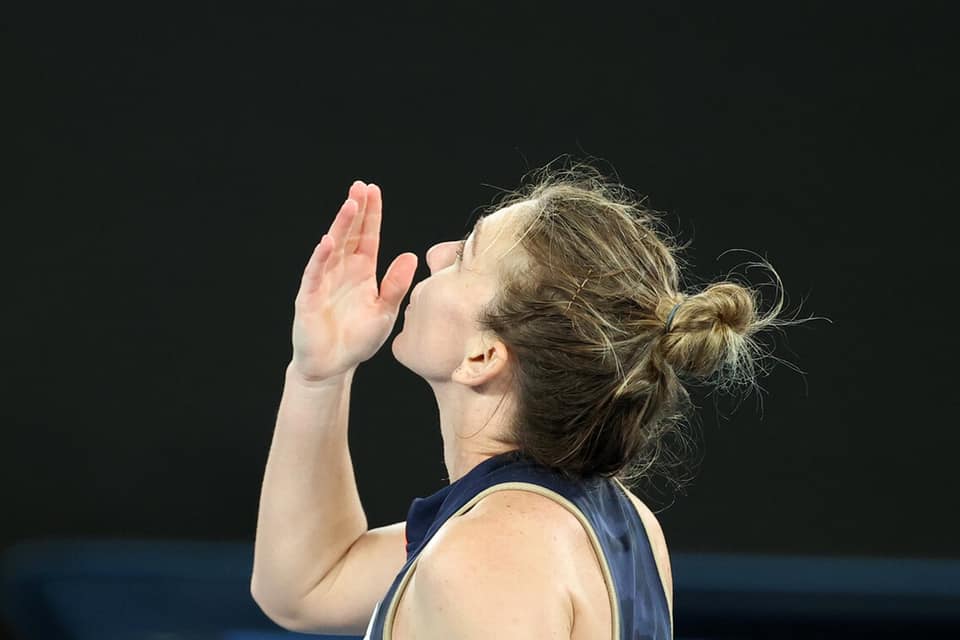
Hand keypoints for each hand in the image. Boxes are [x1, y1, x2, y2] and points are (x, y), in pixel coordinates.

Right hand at [290, 180, 417, 381]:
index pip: (367, 236)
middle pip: (349, 234)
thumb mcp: (385, 312)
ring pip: (332, 247)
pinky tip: (328, 241)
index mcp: (362, 271)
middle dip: (355, 210)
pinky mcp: (309, 297)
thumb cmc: (359, 339)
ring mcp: (324, 281)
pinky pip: (315, 273)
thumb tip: (410, 256)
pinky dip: (321, 257)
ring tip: (349, 204)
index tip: (373, 190)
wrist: (334, 366)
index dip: (370, 214)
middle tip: (359, 186)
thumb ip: (396, 285)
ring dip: (340, 226)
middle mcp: (342, 270)